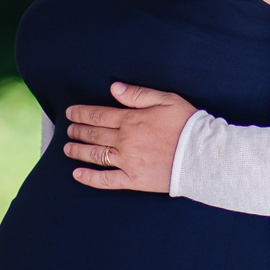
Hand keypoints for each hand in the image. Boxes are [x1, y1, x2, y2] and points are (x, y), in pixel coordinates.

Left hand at [64, 82, 194, 192]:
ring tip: (68, 148)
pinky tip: (78, 174)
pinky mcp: (133, 180)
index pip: (98, 115)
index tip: (71, 113)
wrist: (202, 155)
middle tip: (69, 130)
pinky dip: (89, 178)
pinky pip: (106, 180)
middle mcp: (124, 141)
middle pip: (94, 134)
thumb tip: (114, 89)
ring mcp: (127, 162)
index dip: (82, 113)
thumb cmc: (187, 125)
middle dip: (78, 131)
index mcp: (131, 120)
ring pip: (95, 155)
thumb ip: (138, 95)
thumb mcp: (166, 100)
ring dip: (78, 151)